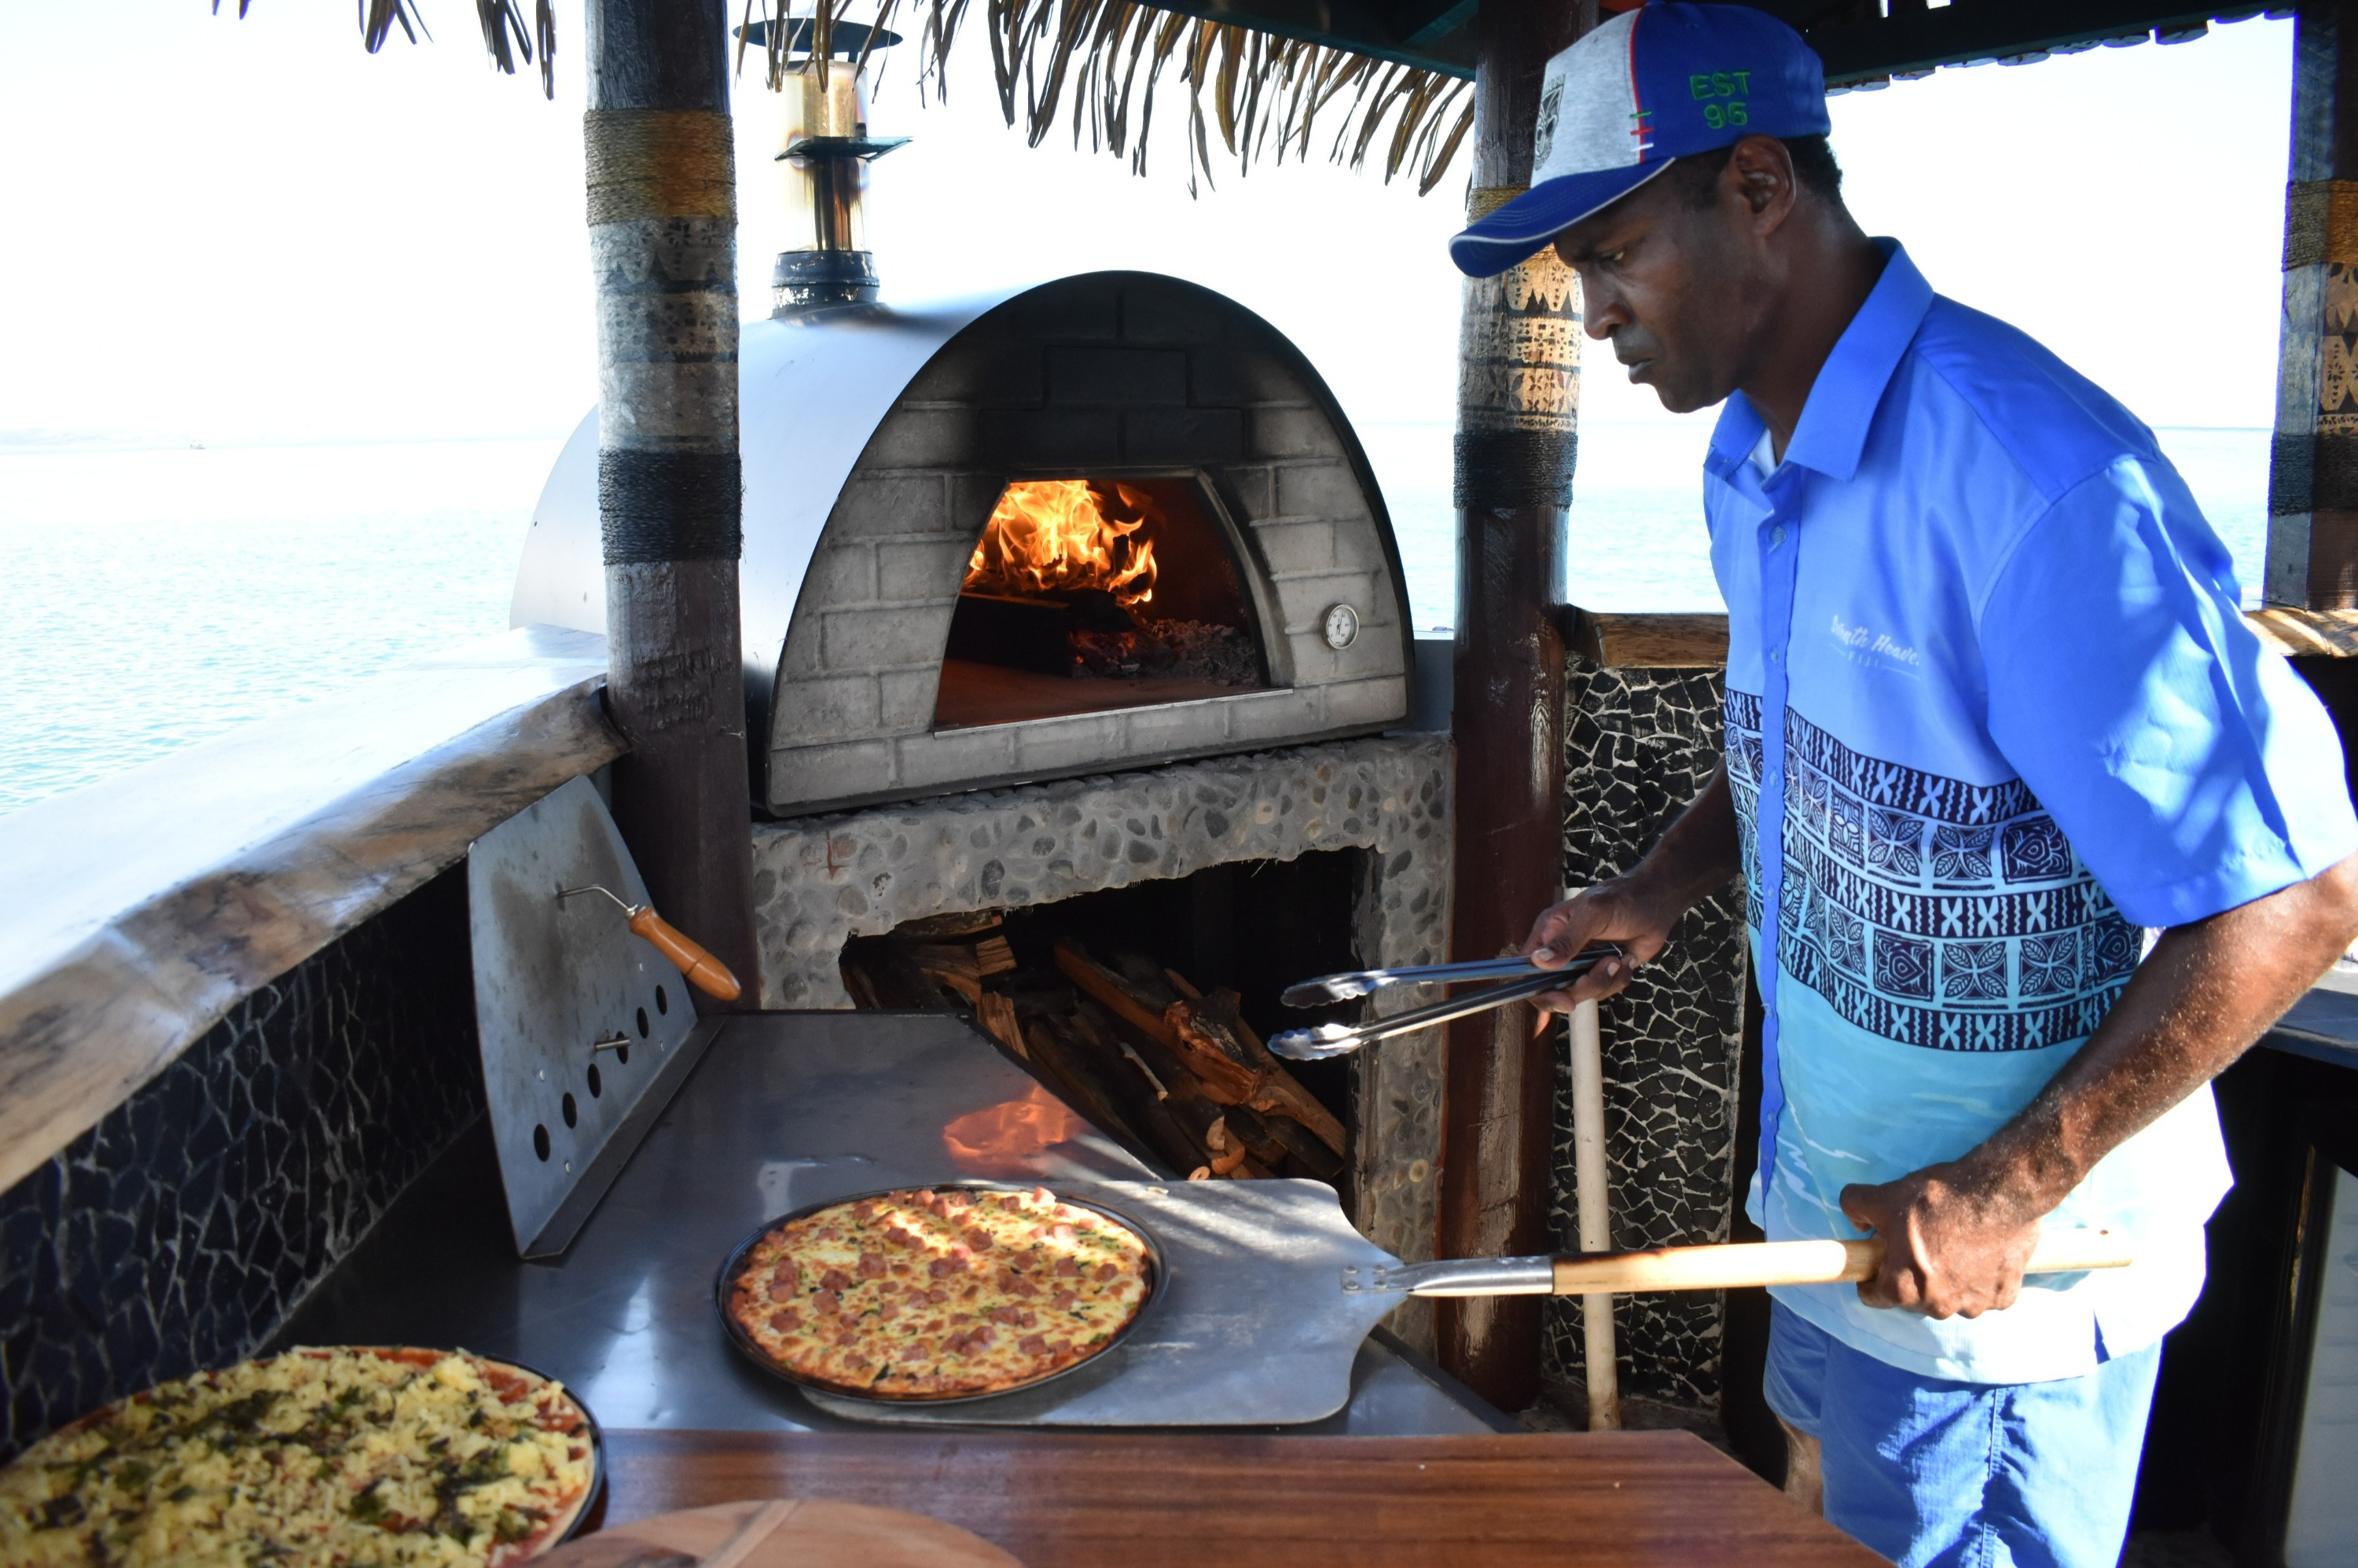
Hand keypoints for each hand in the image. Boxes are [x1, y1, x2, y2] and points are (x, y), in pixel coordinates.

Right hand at [1520, 876, 1680, 1017]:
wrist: (1658, 902)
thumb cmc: (1623, 898)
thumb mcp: (1593, 915)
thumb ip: (1567, 940)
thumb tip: (1539, 961)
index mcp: (1548, 932)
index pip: (1526, 969)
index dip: (1537, 989)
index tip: (1562, 997)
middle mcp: (1560, 950)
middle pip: (1553, 989)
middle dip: (1580, 987)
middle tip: (1602, 971)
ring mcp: (1580, 963)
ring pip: (1581, 993)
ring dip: (1604, 981)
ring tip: (1617, 959)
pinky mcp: (1601, 971)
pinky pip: (1603, 991)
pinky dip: (1618, 980)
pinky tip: (1625, 959)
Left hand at [1838, 1163, 2043, 1318]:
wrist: (2000, 1192)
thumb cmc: (1939, 1198)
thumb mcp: (1883, 1195)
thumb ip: (1855, 1207)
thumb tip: (1857, 1223)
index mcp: (1904, 1289)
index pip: (1873, 1296)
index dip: (1871, 1277)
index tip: (1877, 1263)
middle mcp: (1939, 1307)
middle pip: (1913, 1298)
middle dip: (1912, 1275)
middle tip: (1919, 1244)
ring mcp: (1975, 1305)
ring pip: (1951, 1298)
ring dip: (1948, 1280)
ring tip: (1953, 1245)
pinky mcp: (2004, 1297)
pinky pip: (1984, 1293)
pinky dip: (1980, 1278)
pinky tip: (1981, 1251)